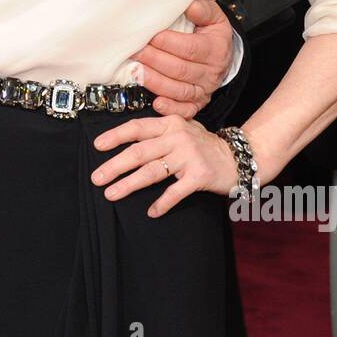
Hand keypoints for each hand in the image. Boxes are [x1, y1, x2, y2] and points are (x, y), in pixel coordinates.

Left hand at [90, 115, 239, 216]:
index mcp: (170, 124)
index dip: (115, 136)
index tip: (97, 146)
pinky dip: (163, 203)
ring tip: (111, 194)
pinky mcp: (200, 175)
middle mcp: (178, 137)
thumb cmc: (204, 145)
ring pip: (152, 171)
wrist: (239, 158)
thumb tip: (133, 126)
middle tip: (96, 178)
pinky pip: (176, 192)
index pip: (137, 128)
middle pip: (139, 152)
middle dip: (115, 165)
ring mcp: (189, 156)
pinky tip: (151, 212)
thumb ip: (161, 125)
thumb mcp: (184, 127)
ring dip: (129, 184)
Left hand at [129, 0, 233, 118]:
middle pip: (180, 69)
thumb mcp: (214, 17)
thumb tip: (190, 5)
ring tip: (136, 72)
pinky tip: (156, 103)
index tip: (149, 35)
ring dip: (155, 82)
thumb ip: (203, 9)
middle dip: (154, 60)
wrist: (222, 55)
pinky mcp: (197, 103)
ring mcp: (204, 90)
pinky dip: (170, 108)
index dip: (167, 43)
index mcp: (215, 49)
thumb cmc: (211, 33)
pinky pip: (185, 110)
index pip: (189, 48)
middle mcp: (211, 72)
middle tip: (134, 51)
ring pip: (178, 90)